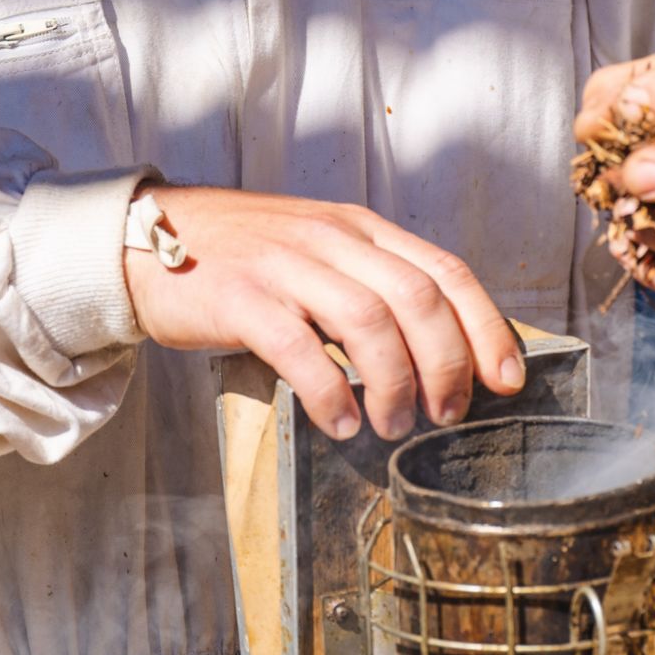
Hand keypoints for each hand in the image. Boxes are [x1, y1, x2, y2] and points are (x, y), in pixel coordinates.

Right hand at [123, 185, 525, 441]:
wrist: (146, 236)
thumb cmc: (242, 255)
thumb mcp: (318, 250)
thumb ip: (370, 283)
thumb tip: (437, 350)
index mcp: (359, 227)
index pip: (445, 270)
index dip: (486, 327)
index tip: (508, 380)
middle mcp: (331, 238)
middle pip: (417, 298)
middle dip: (446, 364)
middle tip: (447, 415)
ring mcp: (285, 264)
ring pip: (368, 320)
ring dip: (395, 383)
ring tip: (393, 427)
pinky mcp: (240, 296)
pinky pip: (299, 346)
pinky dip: (329, 390)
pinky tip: (340, 422)